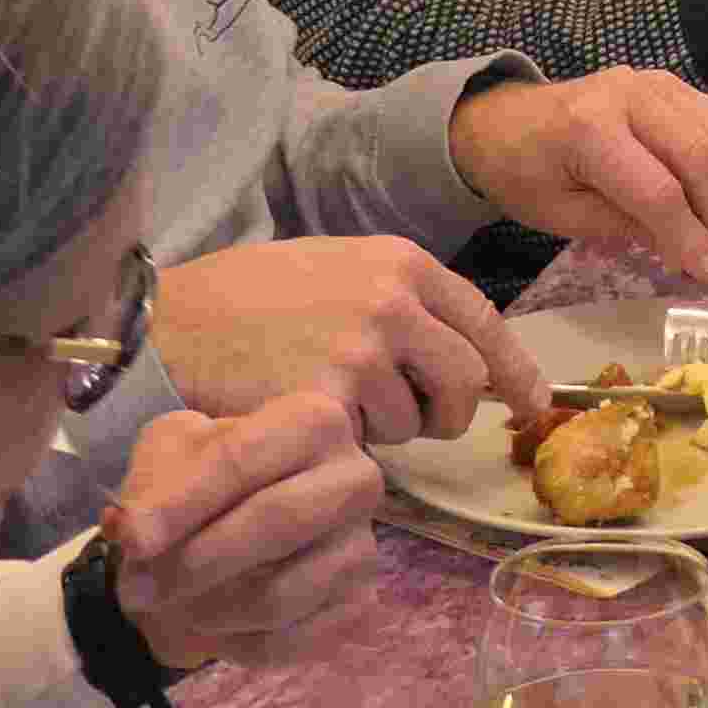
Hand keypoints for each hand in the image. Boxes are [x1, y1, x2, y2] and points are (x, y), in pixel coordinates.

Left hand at [105, 391, 383, 666]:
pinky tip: (211, 625)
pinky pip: (289, 640)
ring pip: (279, 594)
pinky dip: (234, 643)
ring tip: (167, 604)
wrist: (234, 527)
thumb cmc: (204, 481)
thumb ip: (150, 486)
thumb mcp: (169, 457)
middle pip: (274, 523)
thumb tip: (131, 529)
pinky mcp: (358, 605)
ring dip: (206, 610)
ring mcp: (363, 547)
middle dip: (194, 562)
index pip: (241, 459)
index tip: (129, 541)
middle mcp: (355, 479)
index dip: (181, 503)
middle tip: (136, 588)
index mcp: (314, 421)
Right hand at [153, 235, 542, 442]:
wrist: (172, 322)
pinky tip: (305, 417)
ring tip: (328, 402)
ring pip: (415, 422)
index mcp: (401, 263)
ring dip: (383, 430)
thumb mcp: (335, 268)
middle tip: (411, 422)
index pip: (485, 318)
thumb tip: (454, 347)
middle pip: (466, 381)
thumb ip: (397, 300)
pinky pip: (367, 444)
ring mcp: (363, 351)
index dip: (514, 368)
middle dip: (447, 414)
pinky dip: (343, 444)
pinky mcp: (330, 400)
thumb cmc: (246, 298)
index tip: (535, 403)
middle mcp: (393, 301)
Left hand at [452, 68, 707, 284]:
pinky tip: (704, 191)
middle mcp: (629, 95)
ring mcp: (654, 82)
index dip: (691, 236)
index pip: (659, 190)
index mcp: (589, 130)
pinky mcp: (669, 83)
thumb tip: (695, 254)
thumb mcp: (564, 216)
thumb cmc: (523, 174)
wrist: (503, 121)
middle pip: (701, 156)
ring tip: (707, 226)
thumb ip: (629, 228)